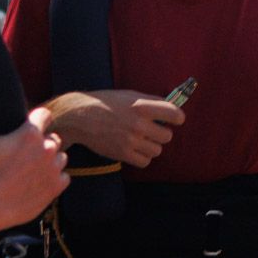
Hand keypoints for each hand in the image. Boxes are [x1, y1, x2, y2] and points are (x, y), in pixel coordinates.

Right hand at [0, 91, 68, 228]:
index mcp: (30, 133)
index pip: (44, 115)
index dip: (36, 120)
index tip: (25, 130)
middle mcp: (47, 148)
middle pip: (52, 138)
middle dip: (41, 145)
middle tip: (22, 156)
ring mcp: (54, 168)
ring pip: (60, 158)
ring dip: (49, 162)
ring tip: (30, 171)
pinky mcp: (57, 187)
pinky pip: (63, 178)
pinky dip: (53, 180)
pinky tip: (36, 184)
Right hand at [43, 89, 184, 167]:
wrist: (80, 117)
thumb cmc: (105, 103)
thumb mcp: (129, 95)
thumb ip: (151, 101)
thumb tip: (173, 108)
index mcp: (141, 106)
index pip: (174, 114)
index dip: (177, 117)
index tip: (174, 119)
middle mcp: (138, 124)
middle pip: (167, 136)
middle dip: (161, 133)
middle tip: (150, 129)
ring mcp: (131, 141)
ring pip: (157, 150)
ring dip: (151, 145)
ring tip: (139, 138)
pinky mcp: (123, 154)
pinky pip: (145, 161)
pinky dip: (143, 156)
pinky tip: (134, 148)